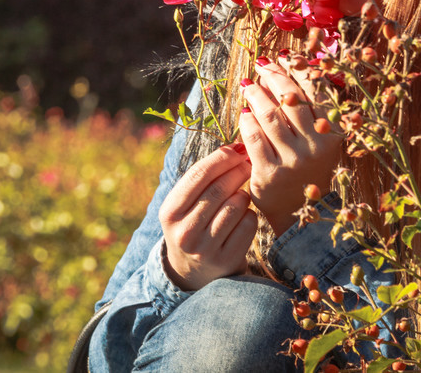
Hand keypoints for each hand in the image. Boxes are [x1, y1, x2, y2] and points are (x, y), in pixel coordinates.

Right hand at [159, 143, 256, 291]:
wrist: (193, 274)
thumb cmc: (193, 225)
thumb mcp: (184, 205)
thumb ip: (203, 178)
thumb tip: (235, 147)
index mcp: (169, 212)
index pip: (197, 175)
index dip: (221, 158)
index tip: (236, 149)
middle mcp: (184, 232)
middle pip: (219, 189)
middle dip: (238, 171)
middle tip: (248, 164)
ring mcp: (205, 249)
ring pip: (236, 206)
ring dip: (244, 195)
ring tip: (241, 195)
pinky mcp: (226, 261)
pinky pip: (249, 225)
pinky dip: (251, 215)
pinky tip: (244, 216)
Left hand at [240, 60, 342, 234]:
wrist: (299, 214)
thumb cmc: (307, 169)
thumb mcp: (320, 140)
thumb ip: (311, 108)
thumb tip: (290, 65)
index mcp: (333, 133)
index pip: (315, 91)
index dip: (299, 69)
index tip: (285, 58)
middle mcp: (316, 146)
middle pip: (290, 99)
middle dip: (274, 77)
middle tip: (262, 66)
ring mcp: (292, 160)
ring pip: (269, 115)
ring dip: (256, 95)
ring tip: (248, 85)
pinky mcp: (269, 172)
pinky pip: (252, 136)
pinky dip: (246, 121)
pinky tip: (244, 113)